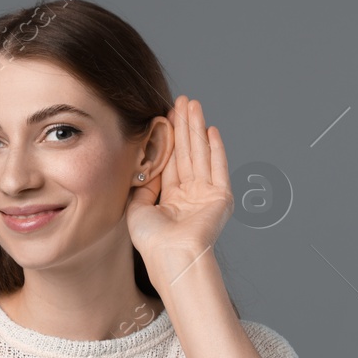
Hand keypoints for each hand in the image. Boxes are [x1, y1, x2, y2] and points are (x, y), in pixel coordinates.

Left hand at [125, 95, 233, 281]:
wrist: (172, 256)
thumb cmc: (152, 241)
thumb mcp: (137, 208)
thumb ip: (141, 185)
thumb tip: (144, 167)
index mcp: (171, 200)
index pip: (171, 161)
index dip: (168, 138)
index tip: (165, 114)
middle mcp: (190, 196)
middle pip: (186, 153)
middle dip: (183, 126)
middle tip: (181, 100)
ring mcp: (206, 195)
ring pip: (200, 154)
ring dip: (197, 129)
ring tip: (193, 105)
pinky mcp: (221, 197)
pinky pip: (218, 167)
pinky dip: (215, 149)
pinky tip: (210, 130)